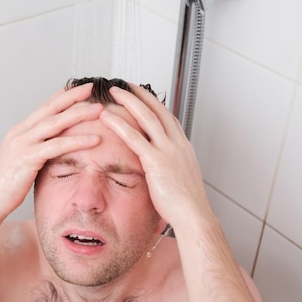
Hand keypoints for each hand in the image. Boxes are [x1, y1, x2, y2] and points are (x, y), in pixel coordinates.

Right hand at [0, 83, 101, 219]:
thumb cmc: (7, 186)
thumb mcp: (23, 162)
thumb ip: (37, 151)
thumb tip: (54, 149)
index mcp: (19, 132)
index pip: (44, 108)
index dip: (62, 96)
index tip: (78, 88)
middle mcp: (20, 133)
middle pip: (50, 108)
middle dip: (72, 96)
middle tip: (91, 87)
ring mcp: (23, 144)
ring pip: (56, 123)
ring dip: (79, 114)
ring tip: (99, 110)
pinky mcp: (28, 158)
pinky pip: (58, 146)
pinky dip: (78, 141)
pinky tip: (95, 140)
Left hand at [99, 85, 213, 227]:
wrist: (194, 216)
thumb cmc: (186, 205)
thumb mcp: (179, 179)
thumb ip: (169, 168)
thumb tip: (161, 168)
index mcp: (183, 148)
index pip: (167, 117)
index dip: (152, 103)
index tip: (141, 95)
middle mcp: (177, 144)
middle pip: (157, 110)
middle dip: (139, 95)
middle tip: (125, 85)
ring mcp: (168, 151)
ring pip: (146, 117)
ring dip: (128, 101)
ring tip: (114, 92)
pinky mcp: (156, 161)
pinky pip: (135, 138)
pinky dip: (120, 124)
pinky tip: (107, 117)